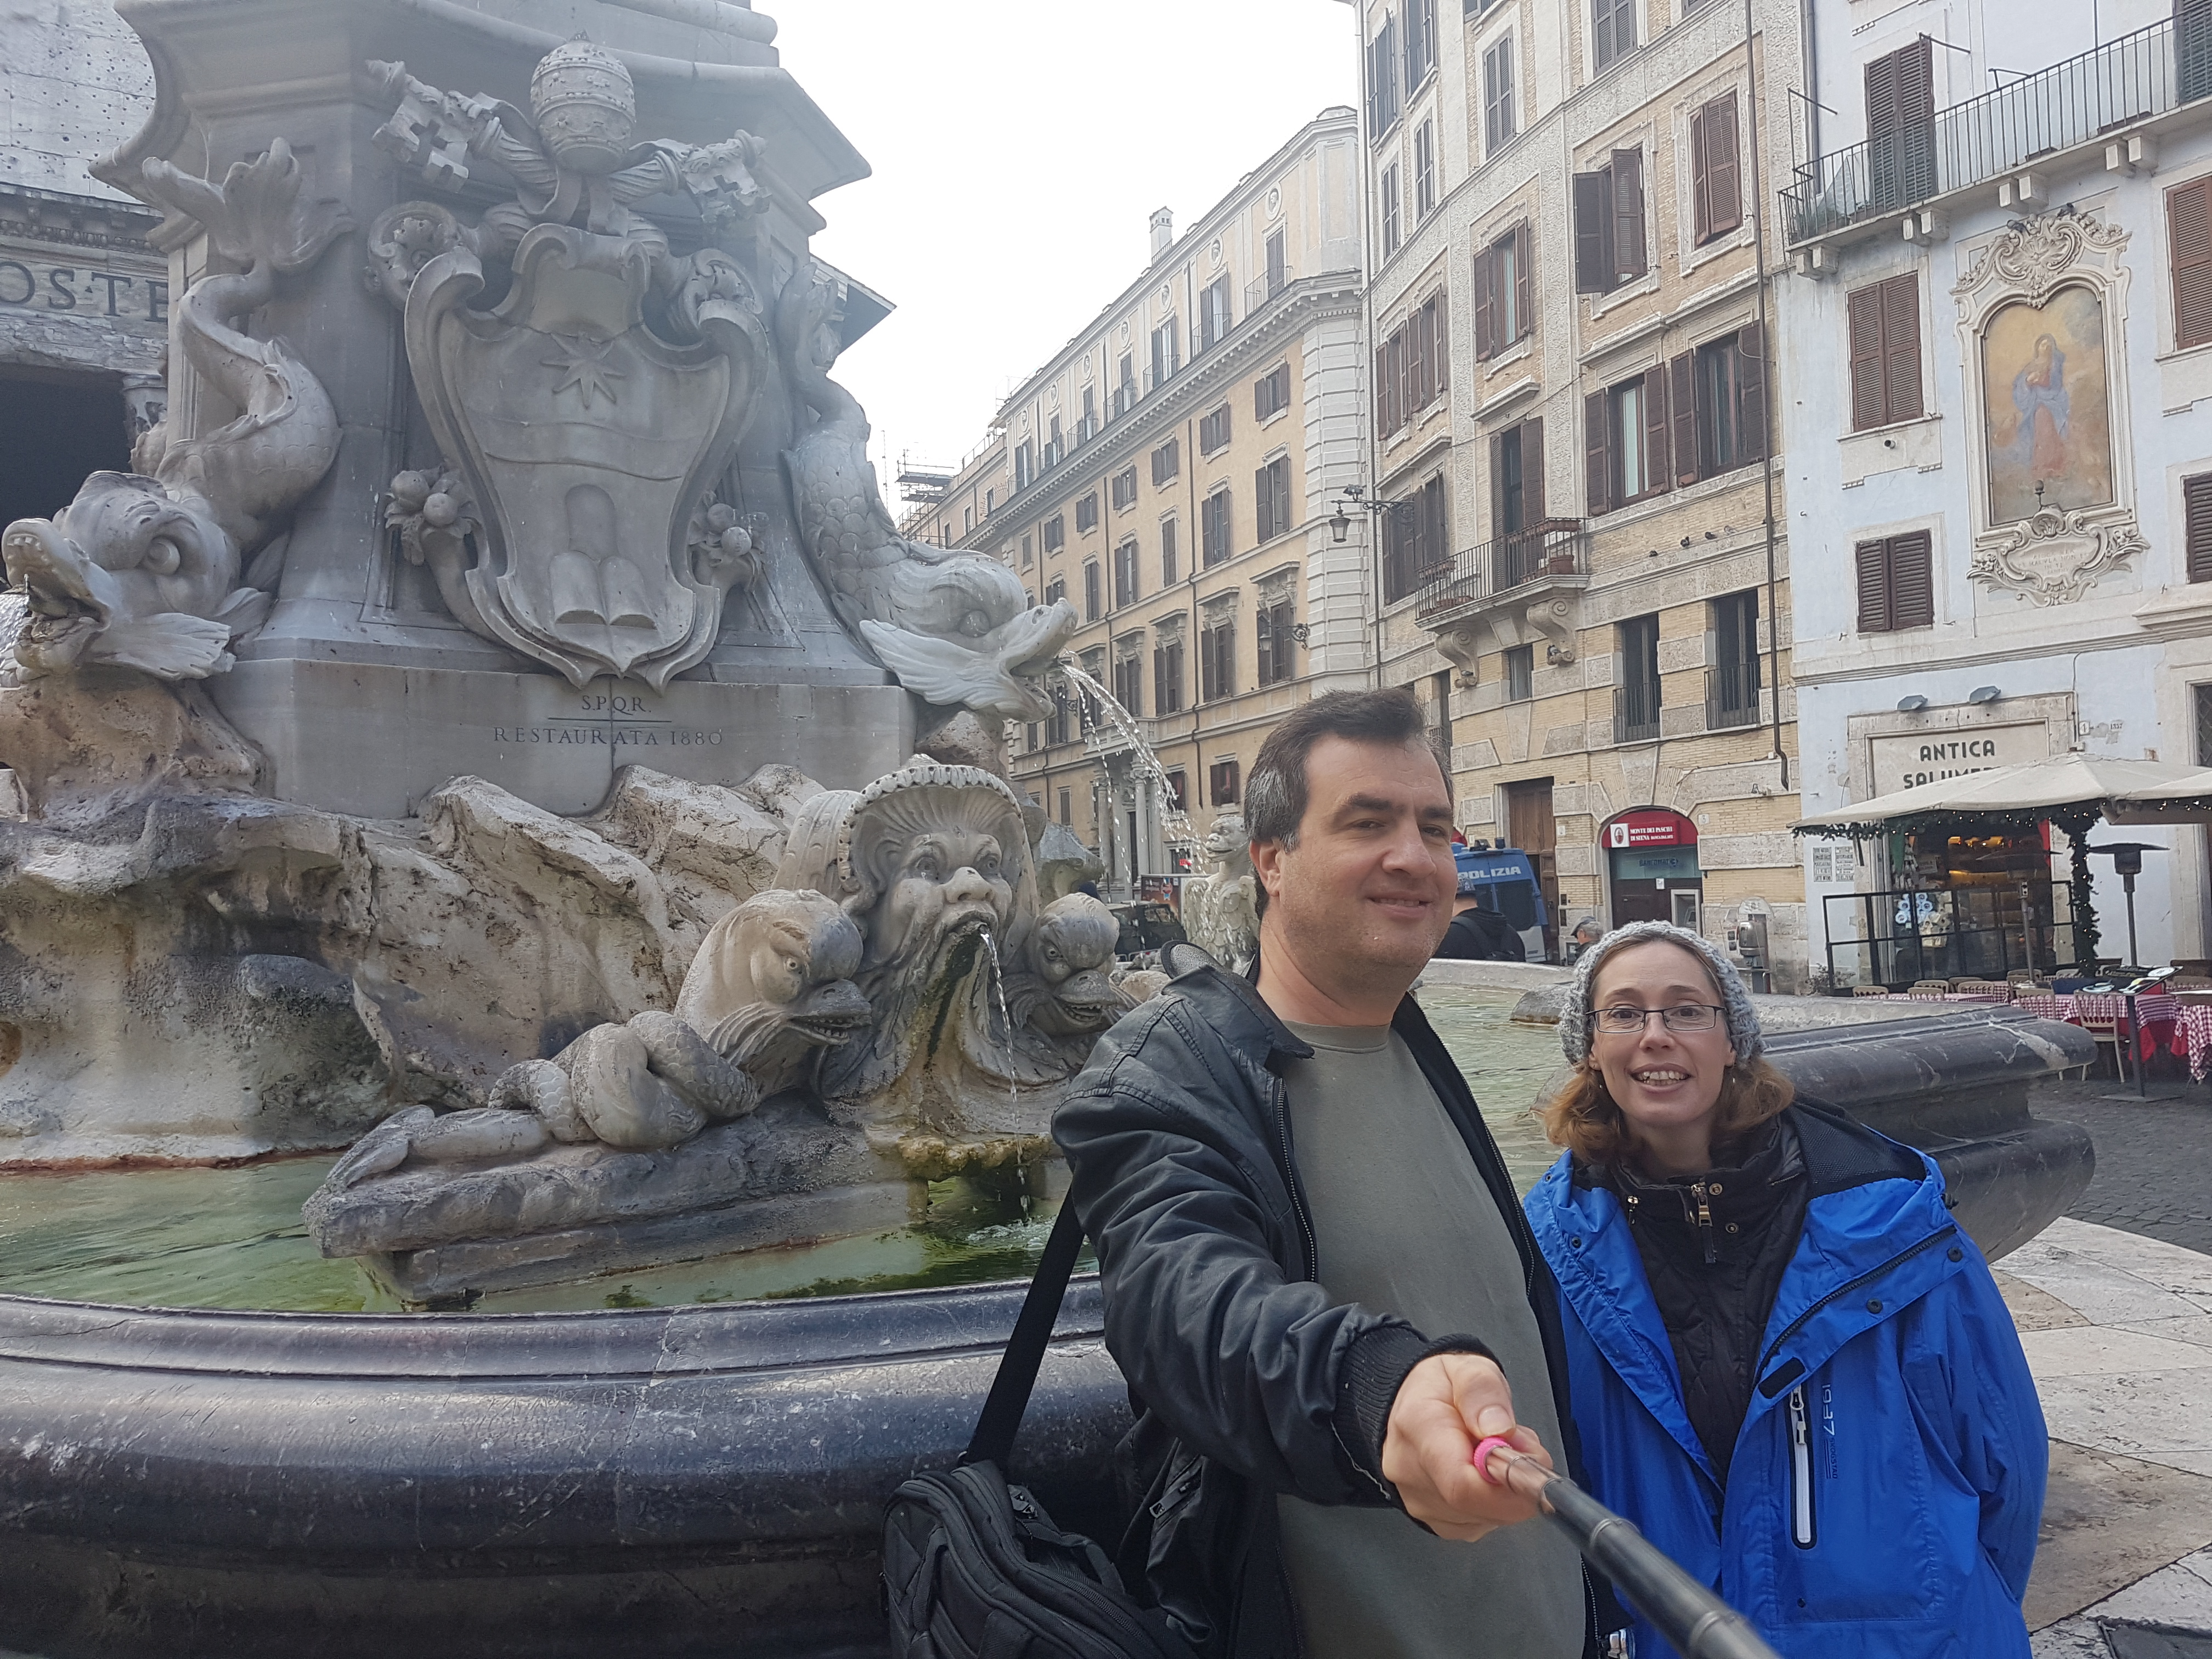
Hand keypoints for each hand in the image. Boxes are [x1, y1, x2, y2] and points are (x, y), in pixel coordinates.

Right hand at [1381, 1352, 1552, 1540]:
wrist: (1408, 1401)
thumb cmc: (1440, 1386)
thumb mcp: (1467, 1367)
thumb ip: (1484, 1392)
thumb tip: (1498, 1430)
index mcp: (1417, 1427)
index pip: (1461, 1483)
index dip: (1509, 1485)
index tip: (1534, 1463)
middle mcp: (1410, 1471)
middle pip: (1478, 1505)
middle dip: (1515, 1481)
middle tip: (1520, 1445)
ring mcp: (1419, 1500)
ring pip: (1484, 1518)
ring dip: (1507, 1492)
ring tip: (1498, 1453)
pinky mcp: (1433, 1519)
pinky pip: (1479, 1524)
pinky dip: (1494, 1504)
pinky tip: (1486, 1475)